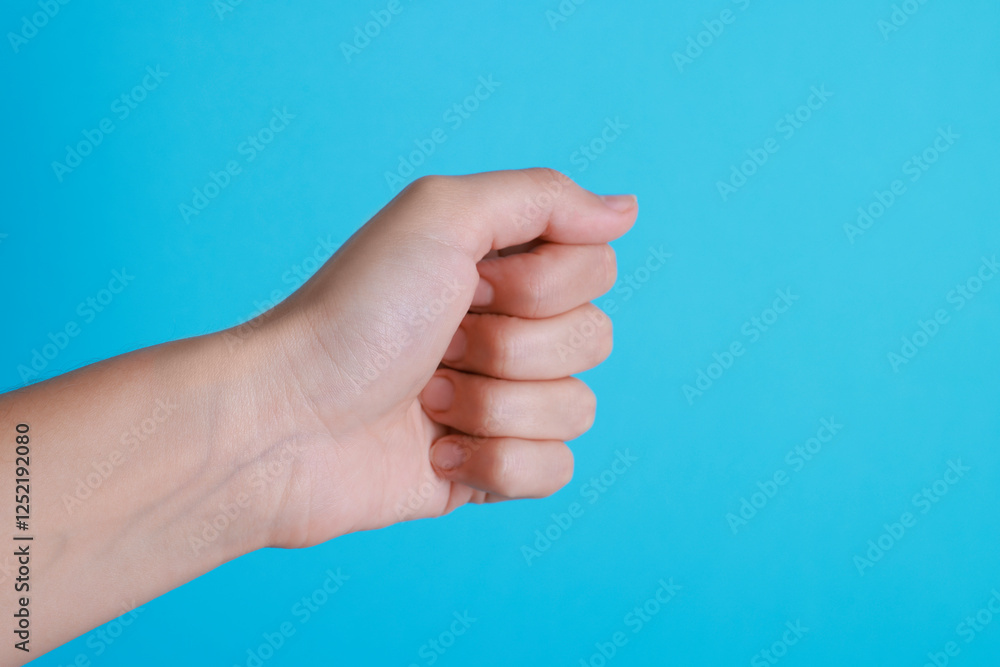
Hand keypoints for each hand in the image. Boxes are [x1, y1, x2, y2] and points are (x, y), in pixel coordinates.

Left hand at [243, 169, 637, 547]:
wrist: (285, 422)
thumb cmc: (353, 314)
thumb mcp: (440, 216)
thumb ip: (544, 198)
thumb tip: (626, 210)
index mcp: (504, 267)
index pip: (597, 268)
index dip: (541, 285)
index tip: (471, 284)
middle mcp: (509, 330)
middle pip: (594, 340)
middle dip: (509, 349)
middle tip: (438, 346)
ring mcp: (503, 402)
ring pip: (579, 410)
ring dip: (493, 408)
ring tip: (425, 402)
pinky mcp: (492, 469)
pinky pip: (556, 470)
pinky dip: (495, 464)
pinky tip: (434, 452)